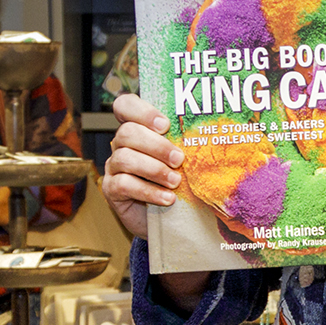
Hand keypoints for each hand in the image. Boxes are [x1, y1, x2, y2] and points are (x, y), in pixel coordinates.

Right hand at [103, 94, 185, 241]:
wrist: (168, 218)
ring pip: (125, 158)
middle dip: (157, 145)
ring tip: (176, 181)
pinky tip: (168, 198)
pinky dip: (148, 191)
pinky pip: (124, 184)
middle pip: (128, 132)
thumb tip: (214, 134)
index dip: (142, 111)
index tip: (165, 125)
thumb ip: (187, 144)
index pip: (126, 106)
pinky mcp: (111, 189)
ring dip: (154, 169)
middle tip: (179, 159)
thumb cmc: (178, 183)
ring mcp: (114, 167)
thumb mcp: (183, 160)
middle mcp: (121, 145)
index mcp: (137, 129)